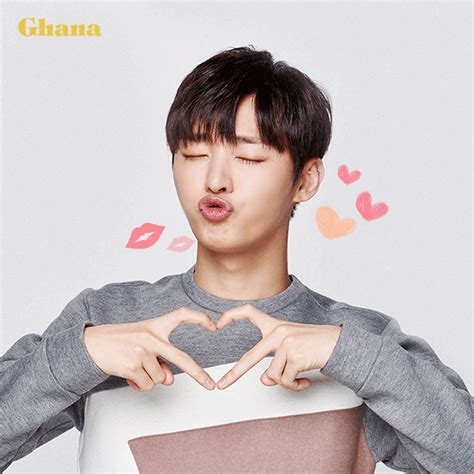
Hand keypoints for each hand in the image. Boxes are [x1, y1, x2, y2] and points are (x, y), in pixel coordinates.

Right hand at [83, 307, 217, 391]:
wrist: (92, 344)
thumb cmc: (121, 342)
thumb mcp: (143, 344)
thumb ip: (160, 359)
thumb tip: (170, 380)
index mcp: (155, 326)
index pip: (181, 315)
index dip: (199, 318)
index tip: (214, 325)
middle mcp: (151, 337)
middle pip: (181, 358)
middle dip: (198, 373)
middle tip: (210, 385)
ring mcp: (141, 351)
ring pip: (160, 378)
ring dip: (149, 378)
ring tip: (134, 366)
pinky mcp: (132, 366)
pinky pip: (147, 385)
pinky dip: (140, 384)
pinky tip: (129, 374)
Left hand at [214, 304, 341, 391]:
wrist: (339, 344)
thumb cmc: (315, 345)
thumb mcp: (292, 350)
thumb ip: (275, 361)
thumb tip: (264, 380)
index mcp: (275, 325)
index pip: (249, 311)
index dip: (232, 315)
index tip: (218, 323)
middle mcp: (279, 332)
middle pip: (251, 356)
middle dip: (234, 373)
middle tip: (222, 385)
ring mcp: (286, 343)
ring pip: (273, 375)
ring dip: (286, 382)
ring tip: (299, 378)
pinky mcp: (295, 356)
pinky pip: (286, 381)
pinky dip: (294, 385)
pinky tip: (305, 380)